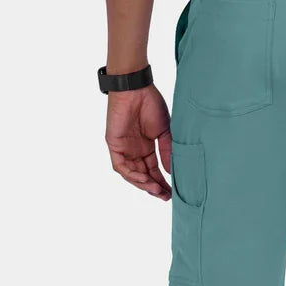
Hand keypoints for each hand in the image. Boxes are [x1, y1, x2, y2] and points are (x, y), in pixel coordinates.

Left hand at [105, 84, 172, 199]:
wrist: (136, 88)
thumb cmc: (150, 104)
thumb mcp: (164, 131)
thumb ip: (167, 151)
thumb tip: (171, 172)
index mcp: (146, 147)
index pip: (154, 171)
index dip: (162, 183)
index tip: (172, 193)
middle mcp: (134, 151)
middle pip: (143, 176)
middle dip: (153, 188)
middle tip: (165, 197)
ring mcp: (123, 149)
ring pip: (131, 175)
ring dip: (143, 184)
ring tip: (156, 190)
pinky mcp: (114, 145)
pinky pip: (120, 167)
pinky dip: (131, 175)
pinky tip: (143, 179)